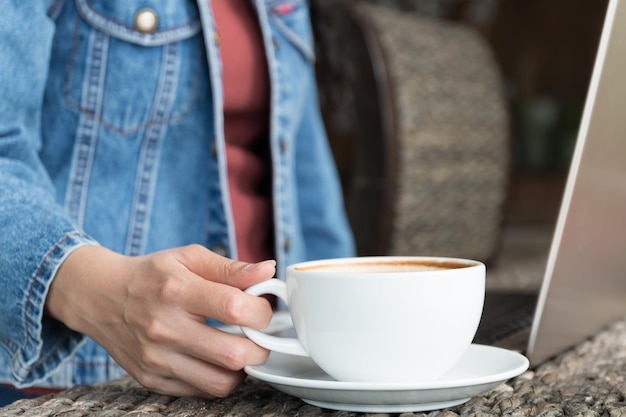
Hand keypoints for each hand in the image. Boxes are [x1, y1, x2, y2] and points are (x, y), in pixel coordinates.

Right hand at [46, 244, 274, 397]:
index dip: (261, 311)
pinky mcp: (151, 379)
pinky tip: (215, 358)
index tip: (262, 309)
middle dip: (260, 347)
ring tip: (239, 349)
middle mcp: (164, 327)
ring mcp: (156, 358)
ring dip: (241, 368)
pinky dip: (217, 378)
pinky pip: (200, 391)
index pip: (235, 308)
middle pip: (233, 353)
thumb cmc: (152, 275)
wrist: (100, 296)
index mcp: (177, 290)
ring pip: (220, 382)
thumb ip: (230, 267)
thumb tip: (267, 271)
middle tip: (258, 335)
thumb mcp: (188, 257)